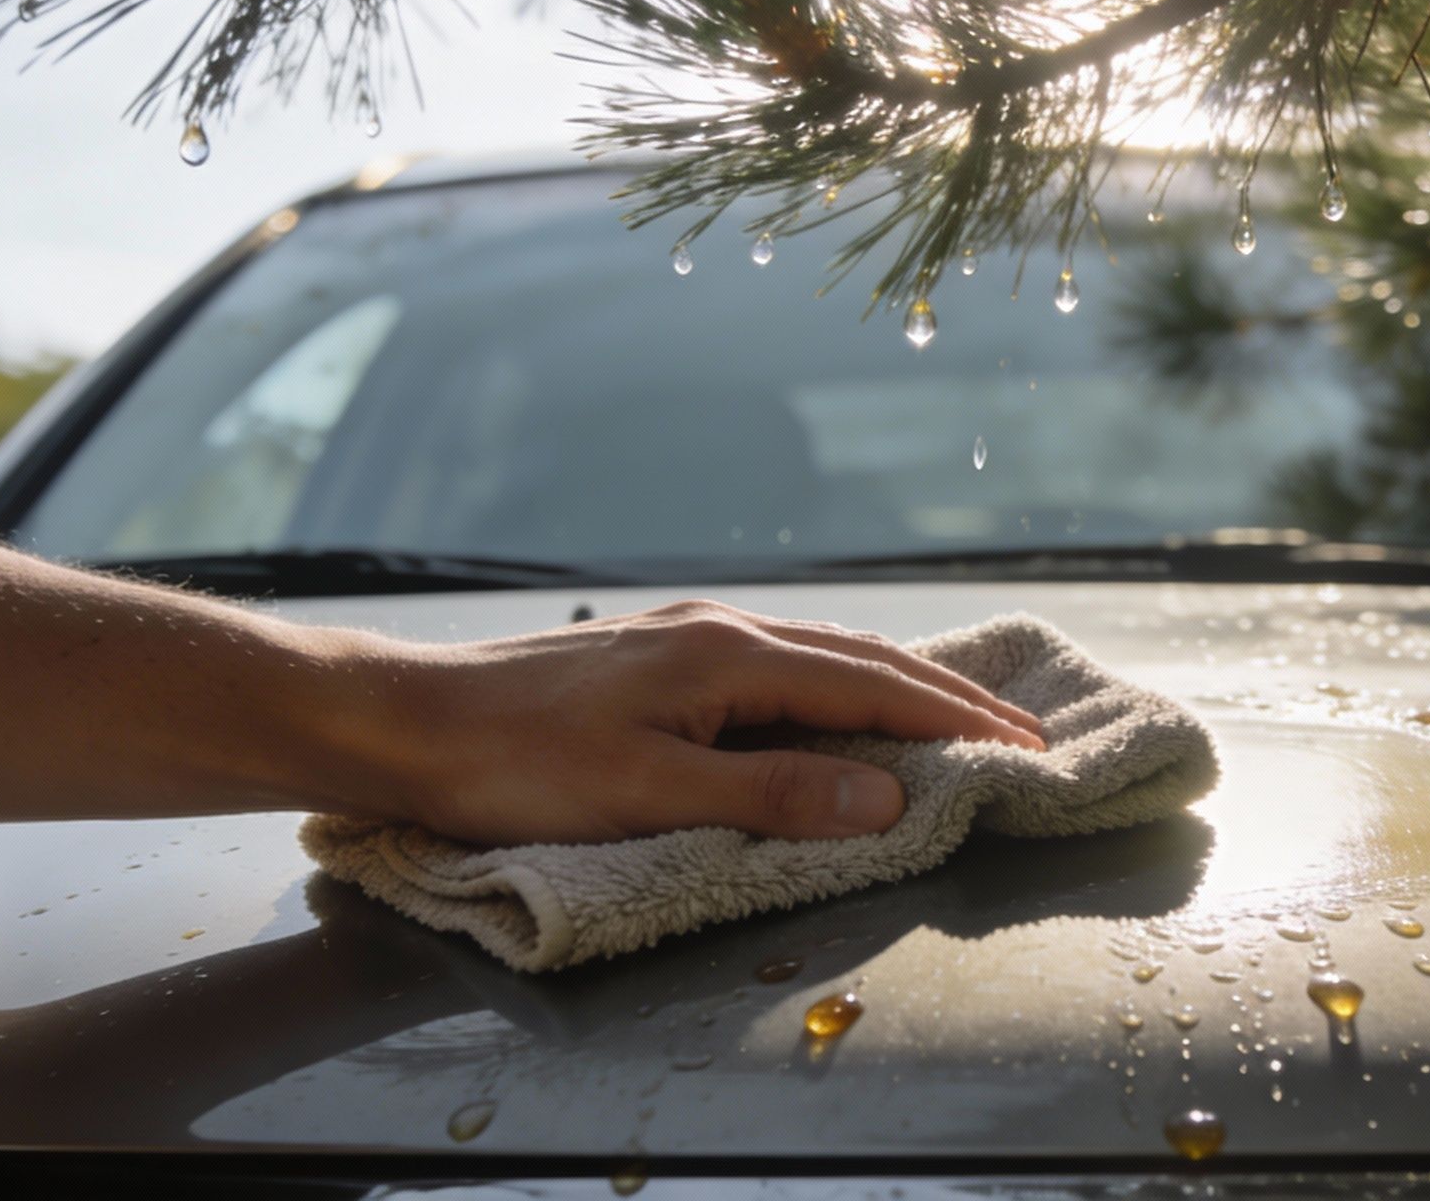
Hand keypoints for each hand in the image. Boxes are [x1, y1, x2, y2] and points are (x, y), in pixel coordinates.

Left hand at [342, 601, 1043, 845]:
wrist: (402, 720)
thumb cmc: (515, 766)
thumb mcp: (648, 796)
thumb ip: (772, 797)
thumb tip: (889, 798)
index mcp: (731, 657)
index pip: (875, 687)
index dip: (957, 721)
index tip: (1027, 748)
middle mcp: (721, 631)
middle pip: (862, 659)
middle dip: (949, 698)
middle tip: (1023, 733)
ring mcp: (687, 640)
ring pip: (822, 656)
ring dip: (898, 687)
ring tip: (956, 718)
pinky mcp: (657, 661)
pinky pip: (782, 666)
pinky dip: (840, 686)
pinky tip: (839, 708)